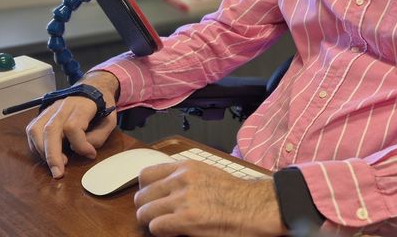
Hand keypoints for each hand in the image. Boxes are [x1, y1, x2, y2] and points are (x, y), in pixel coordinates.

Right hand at [25, 71, 118, 177]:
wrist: (91, 87)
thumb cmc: (102, 106)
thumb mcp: (110, 121)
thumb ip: (99, 137)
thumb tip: (84, 152)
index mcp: (81, 106)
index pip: (73, 127)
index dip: (80, 145)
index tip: (91, 153)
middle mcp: (62, 106)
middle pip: (50, 130)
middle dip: (52, 155)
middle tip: (58, 173)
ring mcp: (50, 109)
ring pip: (35, 130)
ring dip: (42, 151)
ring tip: (54, 164)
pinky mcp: (42, 114)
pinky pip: (32, 130)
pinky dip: (36, 146)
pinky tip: (46, 155)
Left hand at [134, 160, 287, 236]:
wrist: (255, 207)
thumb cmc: (236, 194)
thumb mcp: (207, 174)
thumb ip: (184, 177)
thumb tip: (165, 189)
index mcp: (186, 167)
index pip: (146, 175)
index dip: (145, 190)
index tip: (151, 199)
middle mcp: (181, 179)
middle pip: (141, 195)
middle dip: (146, 208)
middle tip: (156, 216)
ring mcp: (182, 199)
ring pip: (145, 212)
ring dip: (152, 222)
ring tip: (164, 225)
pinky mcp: (185, 219)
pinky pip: (155, 227)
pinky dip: (160, 232)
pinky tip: (173, 232)